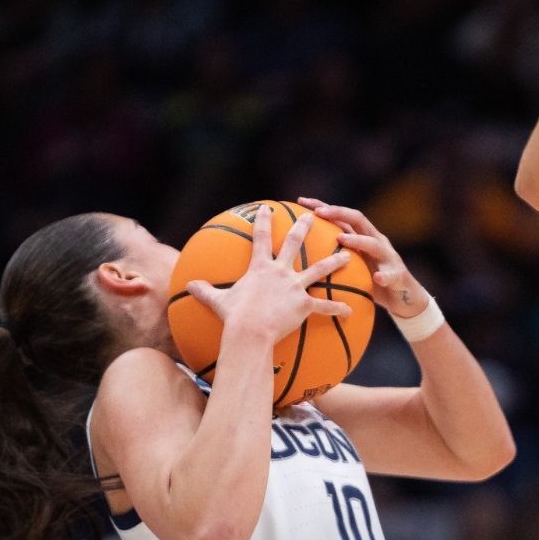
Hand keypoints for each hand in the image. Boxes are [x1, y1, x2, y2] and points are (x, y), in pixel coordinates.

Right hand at [185, 204, 350, 344]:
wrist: (249, 331)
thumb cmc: (233, 317)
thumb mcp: (217, 301)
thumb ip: (205, 291)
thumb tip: (188, 286)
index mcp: (260, 268)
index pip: (261, 237)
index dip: (264, 221)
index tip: (268, 208)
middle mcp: (280, 272)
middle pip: (295, 244)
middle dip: (304, 227)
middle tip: (314, 216)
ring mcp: (295, 287)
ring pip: (319, 269)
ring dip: (335, 262)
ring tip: (349, 255)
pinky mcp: (305, 305)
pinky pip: (326, 306)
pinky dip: (339, 308)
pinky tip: (351, 310)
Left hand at [298, 197, 428, 319]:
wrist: (405, 299)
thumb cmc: (372, 282)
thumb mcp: (353, 267)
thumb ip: (334, 258)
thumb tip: (301, 257)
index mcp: (363, 237)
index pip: (342, 216)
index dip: (323, 206)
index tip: (301, 201)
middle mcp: (377, 242)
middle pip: (359, 220)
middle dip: (339, 213)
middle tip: (319, 212)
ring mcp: (389, 258)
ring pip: (375, 244)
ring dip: (358, 240)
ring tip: (343, 239)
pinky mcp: (399, 276)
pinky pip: (392, 275)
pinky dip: (385, 275)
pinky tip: (377, 277)